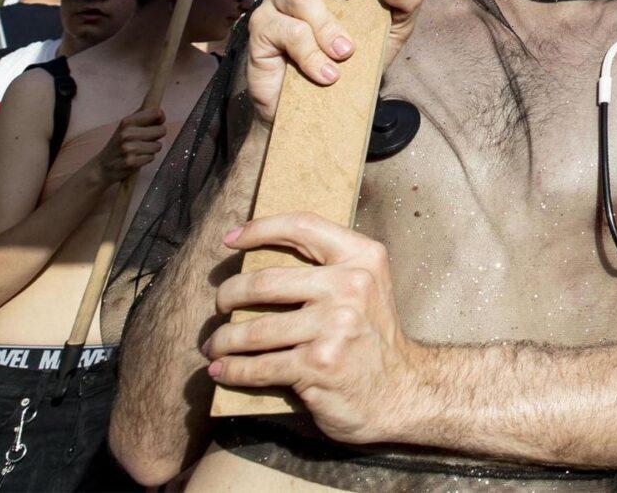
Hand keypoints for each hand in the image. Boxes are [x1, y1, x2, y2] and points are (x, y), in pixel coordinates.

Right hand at [91, 108, 168, 188]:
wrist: (102, 167)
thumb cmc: (119, 143)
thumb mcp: (127, 125)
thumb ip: (144, 113)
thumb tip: (161, 91)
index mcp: (127, 121)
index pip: (156, 112)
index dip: (160, 118)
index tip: (155, 122)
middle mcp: (126, 133)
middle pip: (162, 130)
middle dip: (156, 136)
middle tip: (143, 140)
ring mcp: (128, 148)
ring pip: (158, 146)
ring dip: (151, 150)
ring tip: (138, 151)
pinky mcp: (131, 162)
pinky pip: (151, 158)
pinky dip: (146, 159)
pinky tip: (135, 159)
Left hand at [206, 212, 423, 444]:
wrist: (402, 390)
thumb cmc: (372, 336)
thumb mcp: (366, 286)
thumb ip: (328, 267)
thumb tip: (261, 257)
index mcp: (362, 257)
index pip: (302, 227)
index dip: (260, 229)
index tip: (231, 239)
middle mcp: (350, 286)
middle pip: (264, 281)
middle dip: (229, 295)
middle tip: (220, 305)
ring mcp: (334, 326)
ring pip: (254, 330)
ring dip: (223, 339)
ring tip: (214, 344)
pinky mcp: (318, 365)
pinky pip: (259, 366)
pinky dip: (232, 370)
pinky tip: (221, 371)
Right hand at [246, 0, 424, 122]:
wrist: (325, 111)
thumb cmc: (357, 62)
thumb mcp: (393, 31)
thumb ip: (406, 2)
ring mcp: (276, 5)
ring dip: (329, 28)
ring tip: (345, 54)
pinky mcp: (261, 32)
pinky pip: (290, 33)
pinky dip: (313, 55)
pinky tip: (327, 74)